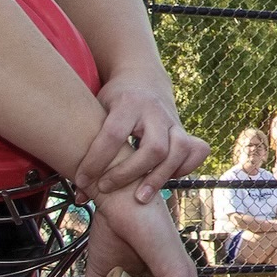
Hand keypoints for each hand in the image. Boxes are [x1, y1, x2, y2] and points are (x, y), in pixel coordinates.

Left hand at [75, 76, 210, 203]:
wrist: (143, 78)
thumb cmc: (113, 101)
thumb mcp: (97, 110)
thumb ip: (88, 144)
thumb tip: (79, 193)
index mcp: (128, 103)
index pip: (114, 135)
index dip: (96, 162)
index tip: (82, 180)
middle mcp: (155, 111)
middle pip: (153, 147)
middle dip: (129, 173)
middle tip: (105, 188)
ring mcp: (174, 120)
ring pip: (178, 150)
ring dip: (159, 177)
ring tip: (140, 198)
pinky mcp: (184, 130)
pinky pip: (196, 150)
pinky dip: (185, 168)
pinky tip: (166, 178)